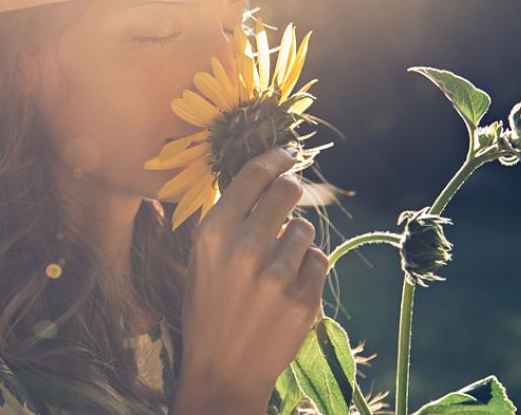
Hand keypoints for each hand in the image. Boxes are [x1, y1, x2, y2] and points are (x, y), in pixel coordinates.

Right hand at [172, 147, 327, 413]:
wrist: (222, 368)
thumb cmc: (208, 307)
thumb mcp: (201, 257)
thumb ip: (227, 218)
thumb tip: (260, 176)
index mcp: (213, 233)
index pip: (253, 175)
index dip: (275, 158)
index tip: (287, 153)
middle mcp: (245, 248)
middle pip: (288, 191)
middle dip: (291, 190)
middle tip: (288, 198)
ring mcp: (276, 274)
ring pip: (305, 228)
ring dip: (296, 239)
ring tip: (275, 266)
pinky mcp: (303, 298)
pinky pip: (319, 259)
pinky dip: (308, 268)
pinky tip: (287, 287)